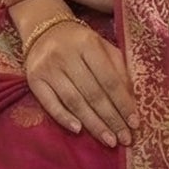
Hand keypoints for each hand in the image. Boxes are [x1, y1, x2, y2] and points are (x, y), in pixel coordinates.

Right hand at [24, 19, 138, 146]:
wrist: (43, 28)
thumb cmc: (80, 42)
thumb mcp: (102, 46)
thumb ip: (118, 68)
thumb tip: (132, 100)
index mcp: (88, 44)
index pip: (109, 79)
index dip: (123, 103)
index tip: (135, 123)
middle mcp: (66, 55)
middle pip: (93, 93)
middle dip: (111, 119)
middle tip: (125, 139)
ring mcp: (48, 68)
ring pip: (74, 101)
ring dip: (93, 124)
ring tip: (109, 140)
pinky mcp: (33, 79)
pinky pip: (50, 103)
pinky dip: (64, 118)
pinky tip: (79, 130)